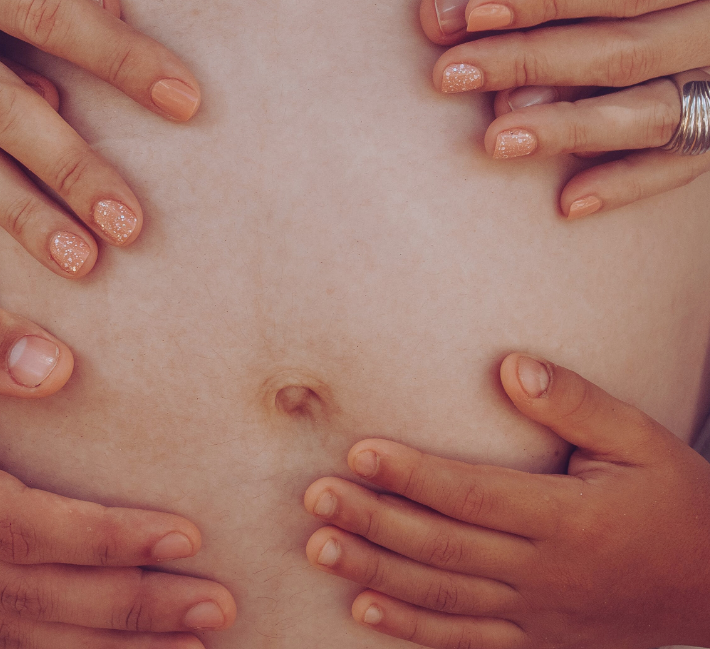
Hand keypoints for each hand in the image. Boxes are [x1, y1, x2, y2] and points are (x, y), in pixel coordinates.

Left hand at [302, 355, 709, 648]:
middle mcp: (547, 574)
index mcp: (569, 519)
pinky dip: (412, 629)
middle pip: (443, 547)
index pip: (472, 494)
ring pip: (443, 596)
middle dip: (373, 520)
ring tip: (319, 546)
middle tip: (314, 497)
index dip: (411, 474)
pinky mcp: (540, 643)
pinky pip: (467, 641)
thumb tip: (510, 366)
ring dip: (375, 572)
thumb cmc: (680, 501)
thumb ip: (575, 402)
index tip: (357, 452)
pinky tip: (363, 609)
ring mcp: (541, 617)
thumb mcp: (642, 440)